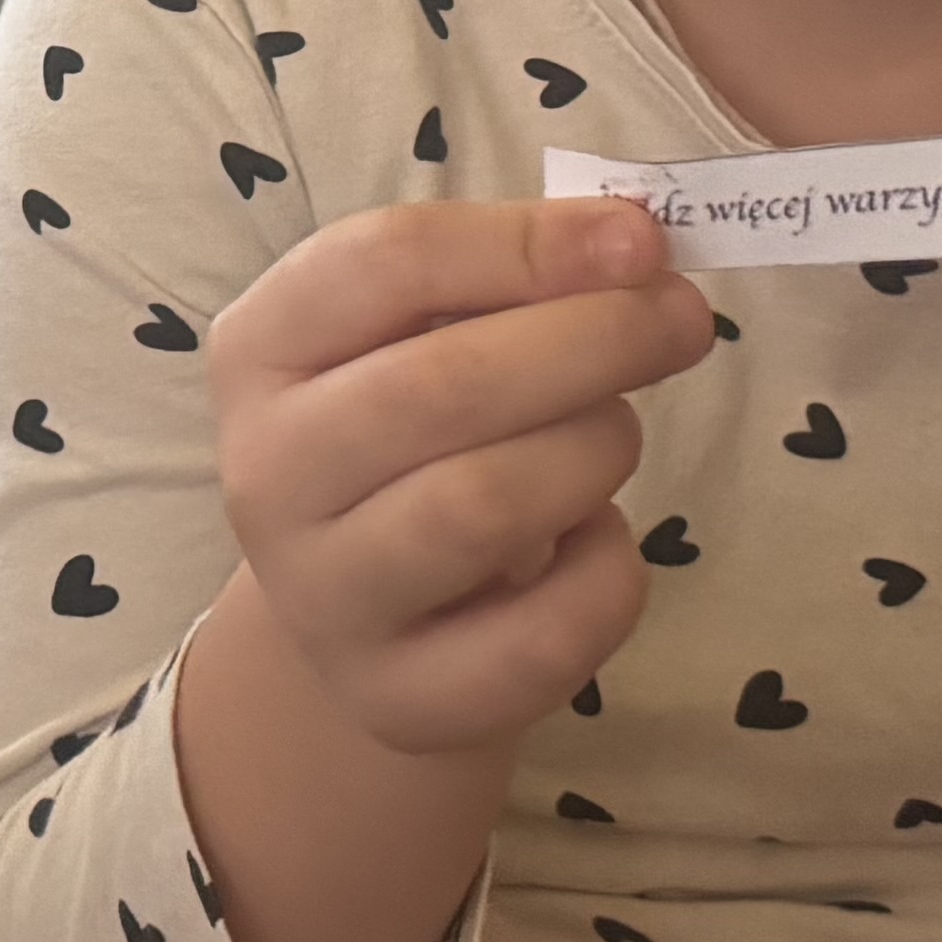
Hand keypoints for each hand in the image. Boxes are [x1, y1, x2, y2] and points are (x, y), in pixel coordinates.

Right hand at [208, 196, 713, 762]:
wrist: (372, 615)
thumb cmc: (416, 438)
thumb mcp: (427, 336)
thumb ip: (511, 280)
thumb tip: (634, 243)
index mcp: (261, 350)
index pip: (382, 264)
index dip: (526, 243)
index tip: (640, 240)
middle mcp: (266, 476)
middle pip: (439, 386)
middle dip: (592, 341)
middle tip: (679, 323)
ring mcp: (324, 601)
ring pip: (484, 507)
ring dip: (592, 451)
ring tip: (615, 434)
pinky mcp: (400, 700)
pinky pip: (545, 633)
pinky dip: (607, 571)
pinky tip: (594, 540)